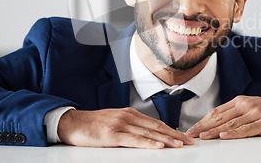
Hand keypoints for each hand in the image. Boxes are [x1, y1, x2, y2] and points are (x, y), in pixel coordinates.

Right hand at [57, 108, 193, 148]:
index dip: (172, 130)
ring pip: (148, 133)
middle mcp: (128, 116)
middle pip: (156, 127)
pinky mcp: (111, 135)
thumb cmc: (93, 124)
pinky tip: (158, 146)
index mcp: (130, 113)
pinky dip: (147, 144)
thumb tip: (148, 135)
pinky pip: (133, 140)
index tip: (184, 137)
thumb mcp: (115, 121)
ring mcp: (120, 125)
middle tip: (188, 142)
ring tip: (179, 145)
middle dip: (174, 135)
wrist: (72, 123)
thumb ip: (131, 126)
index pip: (156, 123)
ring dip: (165, 140)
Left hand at [186, 96, 260, 139]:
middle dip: (204, 127)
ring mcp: (255, 112)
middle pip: (220, 117)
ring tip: (203, 137)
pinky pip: (246, 129)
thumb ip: (237, 114)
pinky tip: (224, 137)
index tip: (193, 129)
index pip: (217, 111)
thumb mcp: (253, 108)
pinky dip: (234, 133)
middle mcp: (246, 105)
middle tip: (191, 134)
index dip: (203, 121)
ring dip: (214, 131)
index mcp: (241, 101)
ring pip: (230, 123)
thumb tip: (219, 124)